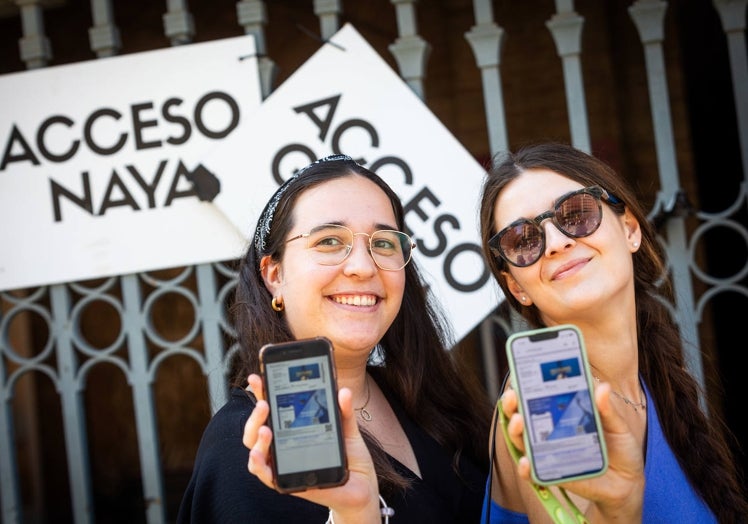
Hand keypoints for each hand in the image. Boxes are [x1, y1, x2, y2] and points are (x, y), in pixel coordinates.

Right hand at [242, 374, 380, 523]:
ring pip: (254, 448)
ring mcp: (282, 462)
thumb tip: (343, 391)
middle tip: (264, 403)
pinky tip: (258, 454)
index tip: (257, 377)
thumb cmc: (350, 455)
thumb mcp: (347, 429)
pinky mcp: (286, 481)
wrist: (361, 484)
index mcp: (293, 427)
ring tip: (266, 428)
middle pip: (256, 427)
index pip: (272, 407)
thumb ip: (344, 411)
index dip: (261, 392)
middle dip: (255, 414)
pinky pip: (265, 474)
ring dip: (256, 437)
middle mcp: (282, 443)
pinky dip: (257, 464)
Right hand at [501, 383, 644, 520]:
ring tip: (518, 422)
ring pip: (522, 441)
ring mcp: (549, 453)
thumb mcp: (616, 425)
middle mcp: (550, 432)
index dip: (523, 387)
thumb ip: (606, 409)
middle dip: (512, 406)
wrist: (628, 482)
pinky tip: (526, 461)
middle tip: (513, 397)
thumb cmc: (620, 449)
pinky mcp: (552, 474)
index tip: (519, 376)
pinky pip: (533, 473)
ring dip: (514, 432)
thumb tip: (602, 387)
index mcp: (562, 415)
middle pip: (522, 417)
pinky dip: (525, 469)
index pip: (536, 398)